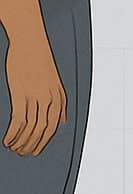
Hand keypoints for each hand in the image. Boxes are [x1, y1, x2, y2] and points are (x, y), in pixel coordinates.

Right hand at [2, 35, 66, 155]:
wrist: (30, 40)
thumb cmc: (40, 60)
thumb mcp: (55, 81)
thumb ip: (60, 101)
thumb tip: (63, 120)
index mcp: (59, 94)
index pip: (55, 126)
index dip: (44, 141)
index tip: (36, 150)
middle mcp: (50, 97)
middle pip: (43, 130)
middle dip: (33, 146)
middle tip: (23, 153)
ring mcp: (36, 96)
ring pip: (31, 128)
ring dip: (21, 142)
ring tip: (13, 147)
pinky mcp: (21, 94)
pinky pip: (18, 121)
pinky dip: (13, 135)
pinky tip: (7, 140)